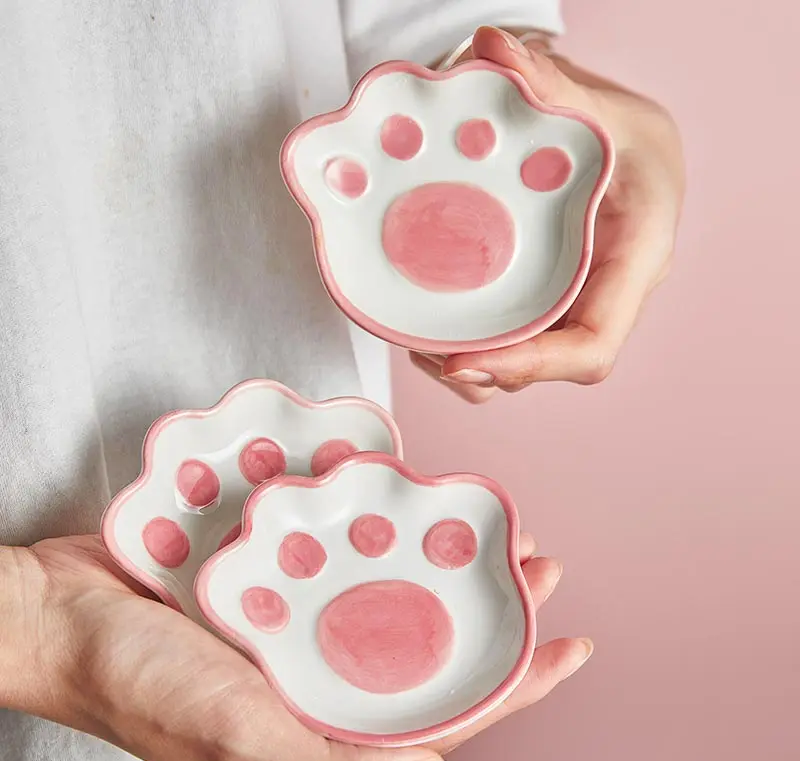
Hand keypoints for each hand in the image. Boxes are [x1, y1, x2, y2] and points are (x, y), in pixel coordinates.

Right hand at [1, 532, 589, 760]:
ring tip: (486, 527)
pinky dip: (375, 532)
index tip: (575, 644)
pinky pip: (338, 554)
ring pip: (391, 593)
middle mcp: (319, 677)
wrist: (58, 616)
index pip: (446, 712)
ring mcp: (295, 623)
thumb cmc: (138, 684)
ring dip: (442, 563)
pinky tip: (403, 501)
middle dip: (493, 611)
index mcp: (323, 725)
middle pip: (429, 644)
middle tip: (540, 562)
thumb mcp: (236, 736)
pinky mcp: (269, 577)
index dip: (518, 683)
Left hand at [412, 26, 684, 402]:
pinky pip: (508, 341)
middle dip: (483, 368)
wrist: (630, 158)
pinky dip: (466, 343)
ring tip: (415, 339)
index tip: (462, 361)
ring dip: (467, 366)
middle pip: (545, 365)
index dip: (531, 365)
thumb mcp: (607, 110)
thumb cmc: (630, 141)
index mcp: (633, 266)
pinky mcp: (542, 305)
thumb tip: (493, 49)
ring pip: (521, 364)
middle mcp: (600, 300)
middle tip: (421, 349)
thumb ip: (553, 88)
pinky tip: (426, 321)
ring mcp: (569, 308)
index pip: (591, 345)